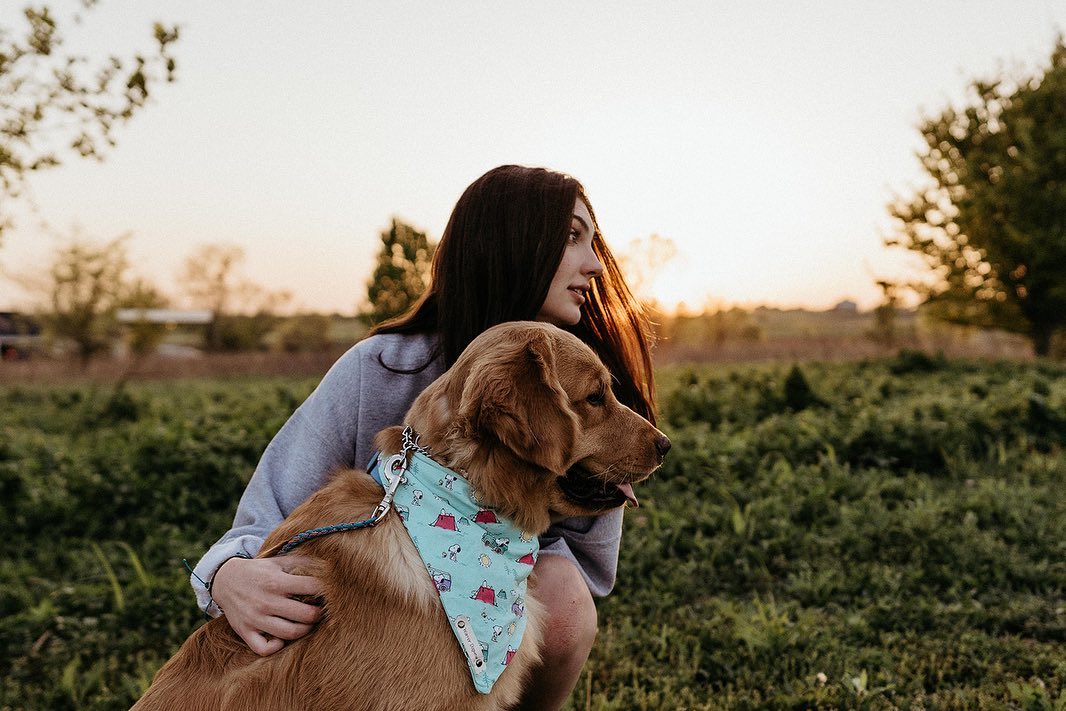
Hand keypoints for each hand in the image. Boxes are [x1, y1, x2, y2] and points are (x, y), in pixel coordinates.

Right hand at [210, 555, 324, 655]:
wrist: (225, 580)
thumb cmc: (259, 571)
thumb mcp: (279, 562)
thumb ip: (302, 563)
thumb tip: (328, 566)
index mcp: (277, 582)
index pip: (312, 587)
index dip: (325, 590)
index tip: (328, 593)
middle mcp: (267, 601)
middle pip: (305, 615)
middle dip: (319, 614)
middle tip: (321, 611)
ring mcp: (255, 618)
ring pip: (290, 633)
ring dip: (305, 630)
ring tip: (308, 623)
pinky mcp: (245, 631)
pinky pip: (264, 648)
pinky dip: (276, 646)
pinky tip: (282, 637)